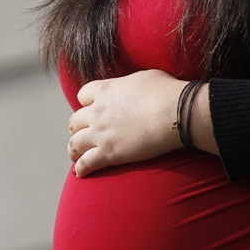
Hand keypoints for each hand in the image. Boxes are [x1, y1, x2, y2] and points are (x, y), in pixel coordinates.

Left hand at [68, 69, 187, 176]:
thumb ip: (129, 83)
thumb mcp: (144, 76)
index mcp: (105, 90)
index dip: (86, 103)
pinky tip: (81, 173)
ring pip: (74, 143)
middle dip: (78, 128)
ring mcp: (100, 133)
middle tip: (83, 135)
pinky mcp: (108, 153)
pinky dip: (81, 168)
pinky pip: (86, 163)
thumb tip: (131, 88)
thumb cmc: (166, 93)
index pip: (82, 95)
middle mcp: (97, 111)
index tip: (91, 109)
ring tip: (76, 156)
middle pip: (75, 121)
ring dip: (74, 150)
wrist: (175, 113)